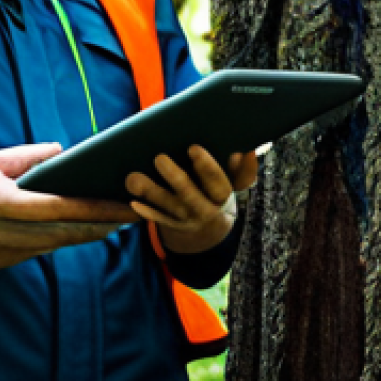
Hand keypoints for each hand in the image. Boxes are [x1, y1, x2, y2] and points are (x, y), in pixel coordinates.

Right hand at [0, 142, 139, 270]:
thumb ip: (26, 156)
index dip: (92, 209)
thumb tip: (63, 151)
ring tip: (112, 223)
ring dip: (82, 236)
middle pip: (60, 234)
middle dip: (98, 226)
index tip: (120, 207)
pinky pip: (33, 253)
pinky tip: (75, 232)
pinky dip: (54, 242)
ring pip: (50, 247)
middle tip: (129, 216)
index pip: (55, 207)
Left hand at [125, 143, 263, 254]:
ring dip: (151, 192)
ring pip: (168, 207)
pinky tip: (134, 202)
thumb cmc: (218, 194)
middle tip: (159, 158)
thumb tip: (247, 151)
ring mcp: (187, 220)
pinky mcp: (172, 226)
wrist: (209, 232)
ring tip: (133, 177)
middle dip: (175, 178)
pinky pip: (158, 219)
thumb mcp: (234, 185)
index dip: (207, 167)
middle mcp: (205, 210)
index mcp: (222, 197)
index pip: (218, 183)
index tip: (193, 148)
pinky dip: (146, 212)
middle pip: (189, 195)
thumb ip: (242, 170)